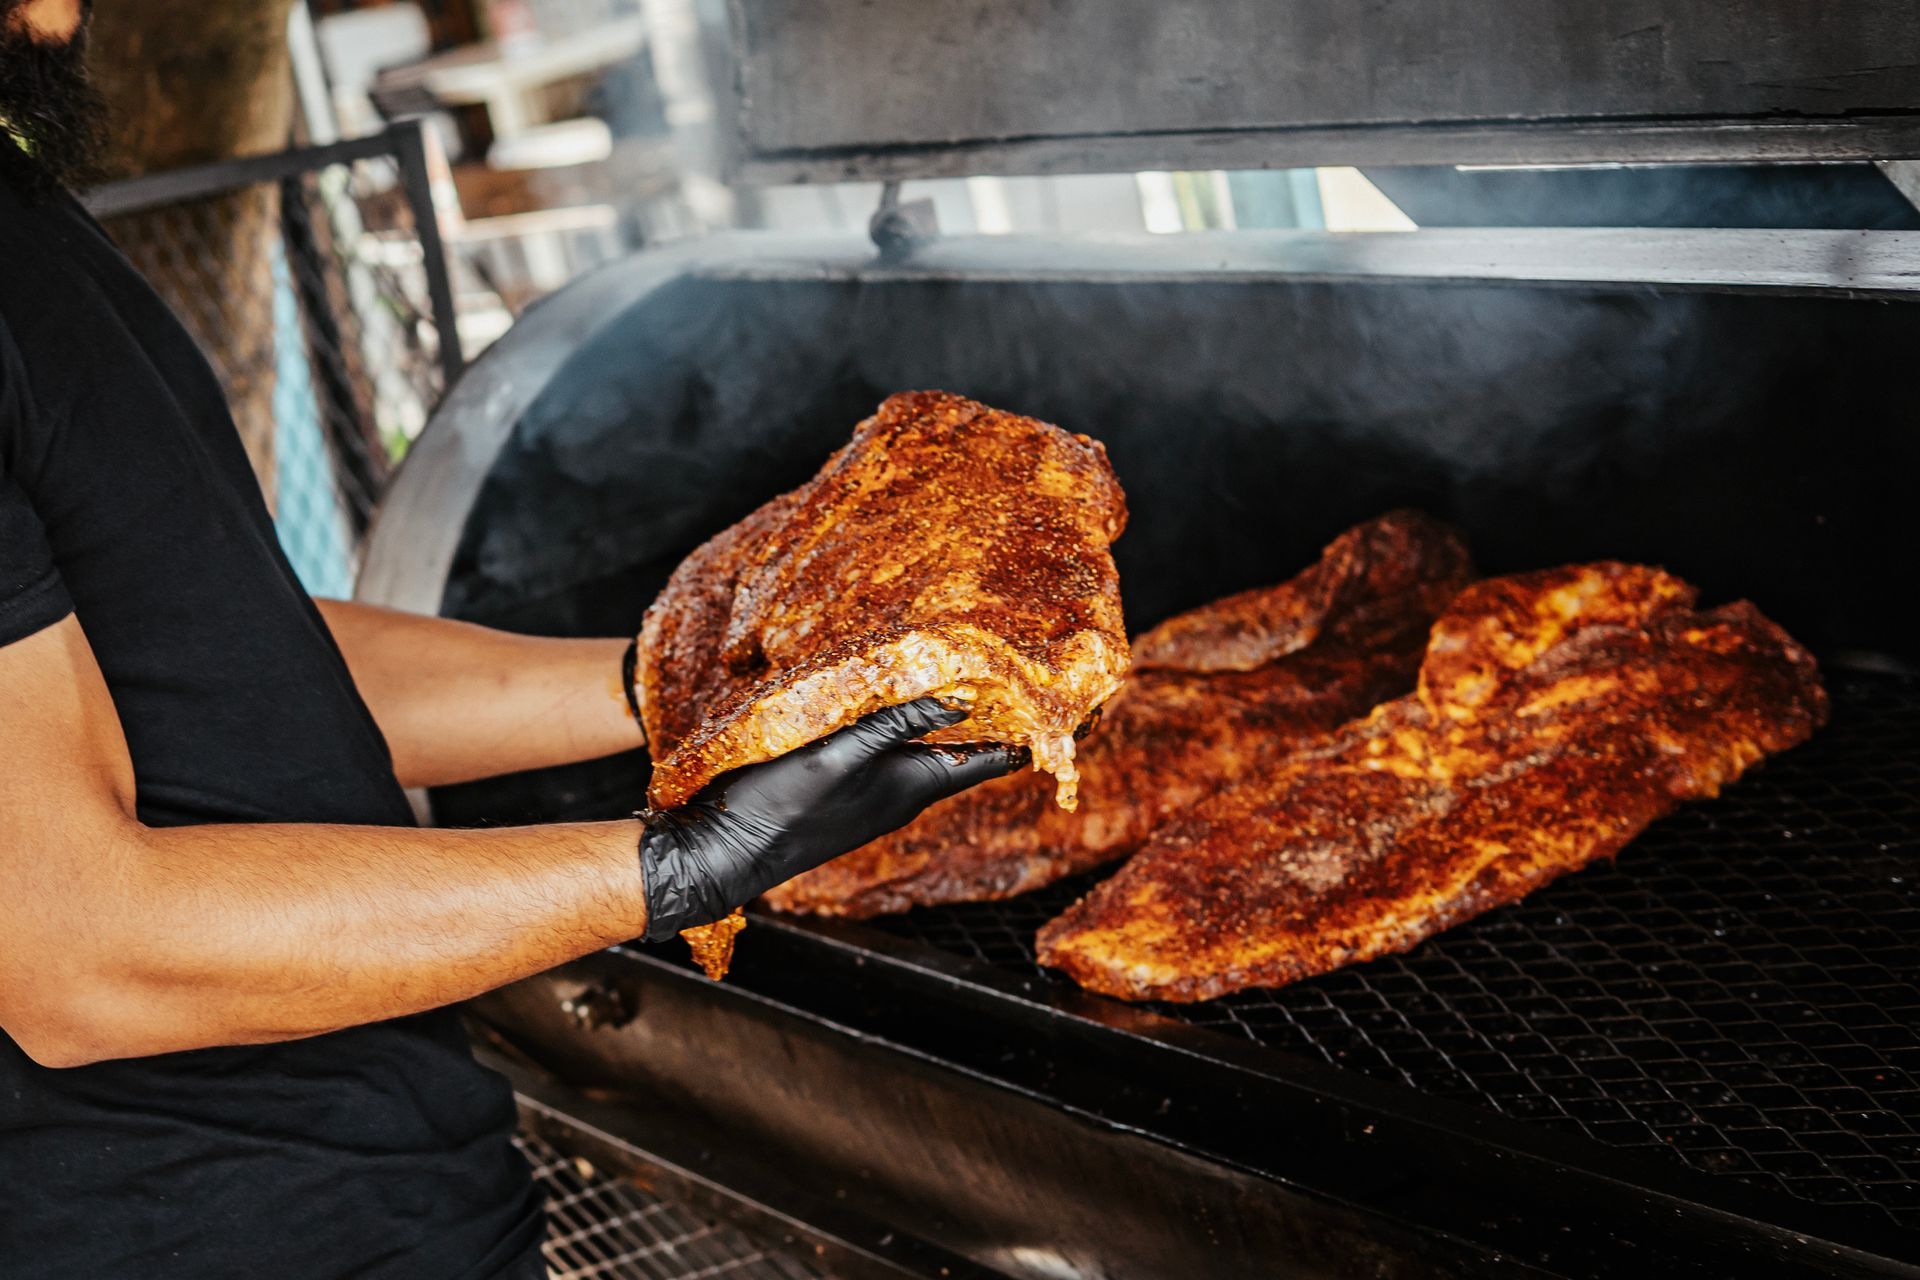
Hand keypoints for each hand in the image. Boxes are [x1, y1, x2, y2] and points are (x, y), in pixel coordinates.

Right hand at [638, 699, 1026, 940]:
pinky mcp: (843, 791)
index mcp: (913, 787)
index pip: (992, 757)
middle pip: (962, 749)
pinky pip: (890, 750)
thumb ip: (898, 721)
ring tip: (968, 671)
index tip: (1068, 709)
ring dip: (946, 714)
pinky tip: (893, 697)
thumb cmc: (780, 805)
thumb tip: (964, 694)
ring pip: (924, 747)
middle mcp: (902, 794)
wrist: (721, 854)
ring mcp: (872, 795)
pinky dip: (905, 721)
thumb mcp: (842, 753)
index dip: (1030, 733)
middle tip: (1020, 671)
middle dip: (990, 714)